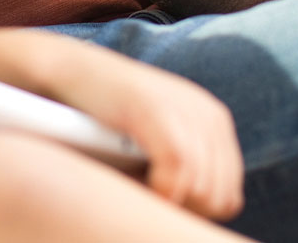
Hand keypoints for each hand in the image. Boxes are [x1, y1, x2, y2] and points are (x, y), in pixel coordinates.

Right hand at [42, 37, 242, 220]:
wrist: (68, 71)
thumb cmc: (105, 116)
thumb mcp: (159, 137)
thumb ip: (186, 168)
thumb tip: (194, 225)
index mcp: (215, 122)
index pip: (229, 195)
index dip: (197, 215)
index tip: (164, 211)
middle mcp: (208, 114)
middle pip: (218, 197)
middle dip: (183, 212)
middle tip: (148, 201)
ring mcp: (184, 110)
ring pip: (201, 188)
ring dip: (168, 204)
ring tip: (137, 194)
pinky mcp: (155, 110)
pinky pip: (177, 170)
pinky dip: (158, 192)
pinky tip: (137, 189)